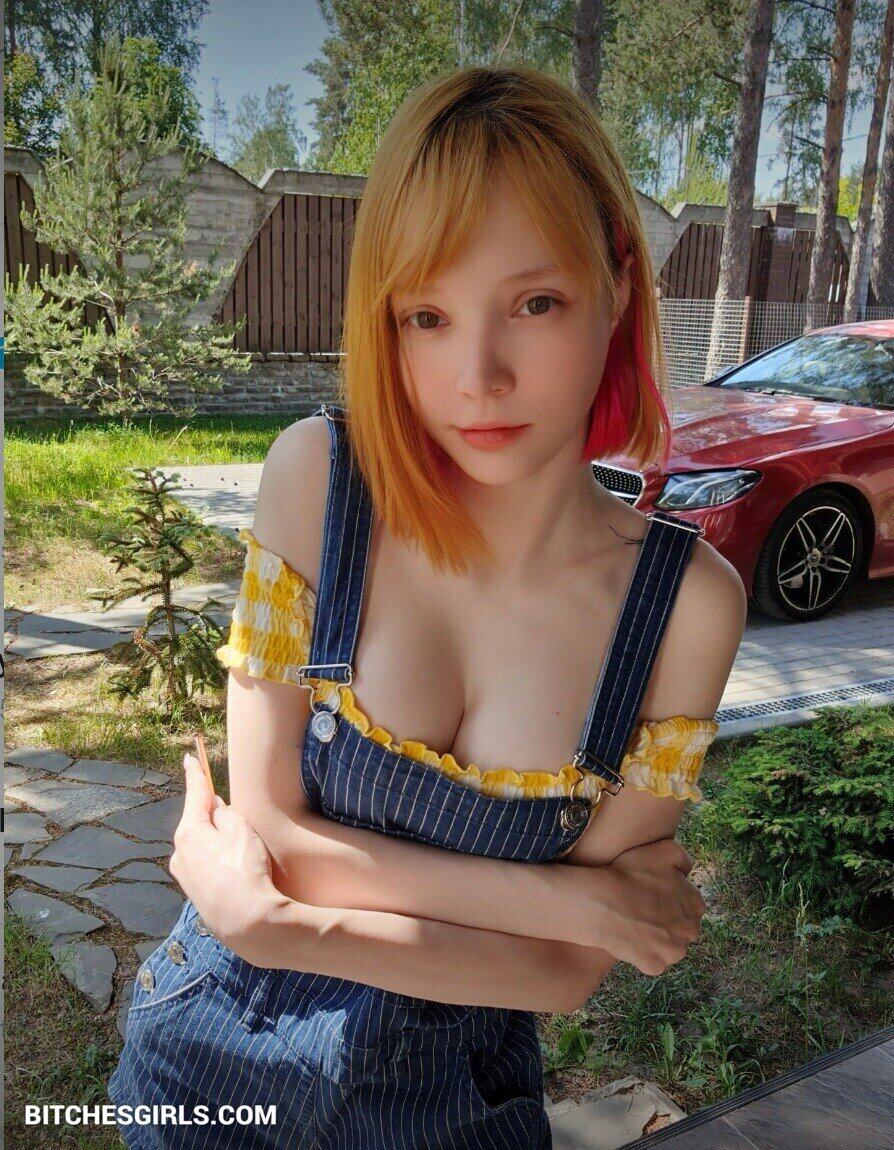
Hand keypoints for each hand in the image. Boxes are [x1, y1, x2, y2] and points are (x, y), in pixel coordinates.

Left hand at [168, 753, 289, 967]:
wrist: (246, 921)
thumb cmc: (246, 870)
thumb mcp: (242, 831)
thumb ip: (226, 815)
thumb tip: (215, 810)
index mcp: (189, 832)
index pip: (194, 794)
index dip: (195, 774)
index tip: (189, 758)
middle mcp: (179, 852)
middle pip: (197, 821)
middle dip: (211, 814)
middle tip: (232, 813)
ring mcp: (184, 874)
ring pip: (201, 845)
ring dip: (215, 840)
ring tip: (241, 850)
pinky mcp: (193, 892)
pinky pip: (204, 864)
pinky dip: (216, 859)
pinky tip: (234, 868)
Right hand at [597, 839, 705, 975]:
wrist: (603, 903)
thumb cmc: (630, 874)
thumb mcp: (663, 849)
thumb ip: (683, 857)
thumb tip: (687, 871)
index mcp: (696, 904)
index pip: (688, 904)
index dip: (669, 898)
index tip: (651, 894)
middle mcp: (691, 931)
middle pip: (681, 927)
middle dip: (667, 921)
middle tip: (642, 910)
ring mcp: (673, 952)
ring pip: (668, 946)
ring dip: (656, 938)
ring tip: (634, 924)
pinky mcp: (655, 966)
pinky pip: (651, 960)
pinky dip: (642, 952)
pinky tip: (629, 938)